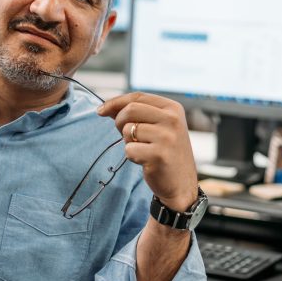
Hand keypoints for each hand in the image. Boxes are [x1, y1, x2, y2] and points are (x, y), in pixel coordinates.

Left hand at [98, 92, 197, 211]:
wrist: (180, 184)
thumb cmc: (165, 152)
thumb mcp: (157, 127)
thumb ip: (136, 114)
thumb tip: (105, 107)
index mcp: (173, 108)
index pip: (138, 96)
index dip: (116, 102)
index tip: (101, 110)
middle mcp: (172, 120)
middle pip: (130, 110)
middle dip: (119, 122)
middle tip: (125, 135)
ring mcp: (167, 137)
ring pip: (128, 130)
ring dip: (128, 142)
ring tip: (143, 149)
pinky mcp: (159, 155)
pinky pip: (129, 150)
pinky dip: (132, 156)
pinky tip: (145, 161)